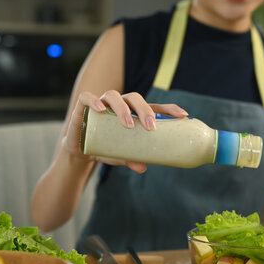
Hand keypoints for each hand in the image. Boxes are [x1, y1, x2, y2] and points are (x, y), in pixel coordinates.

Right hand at [62, 90, 187, 172]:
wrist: (80, 152)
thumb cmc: (105, 149)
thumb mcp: (121, 156)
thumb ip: (132, 159)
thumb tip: (144, 167)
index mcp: (132, 113)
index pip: (153, 106)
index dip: (169, 108)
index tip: (183, 115)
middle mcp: (118, 105)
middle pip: (134, 98)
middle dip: (145, 110)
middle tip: (151, 126)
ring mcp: (101, 104)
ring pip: (113, 96)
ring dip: (123, 108)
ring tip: (128, 124)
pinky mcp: (82, 107)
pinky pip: (86, 97)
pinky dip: (93, 100)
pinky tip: (100, 109)